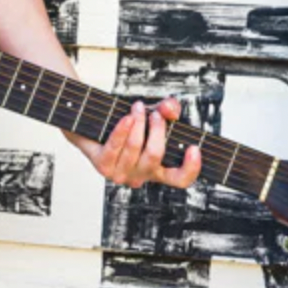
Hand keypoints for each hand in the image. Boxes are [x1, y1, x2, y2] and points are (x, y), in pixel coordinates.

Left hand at [73, 97, 201, 188]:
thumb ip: (167, 109)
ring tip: (137, 107)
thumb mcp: (153, 114)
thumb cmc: (129, 123)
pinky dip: (122, 130)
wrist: (94, 124)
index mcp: (157, 170)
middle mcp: (139, 177)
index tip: (193, 148)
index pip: (179, 179)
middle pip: (155, 156)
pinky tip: (127, 117)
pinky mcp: (102, 166)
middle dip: (157, 130)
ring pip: (135, 148)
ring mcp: (120, 174)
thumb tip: (169, 110)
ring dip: (138, 123)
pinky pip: (115, 147)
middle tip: (154, 114)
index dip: (190, 168)